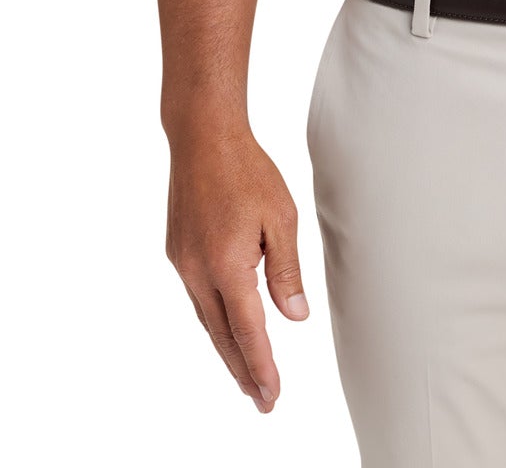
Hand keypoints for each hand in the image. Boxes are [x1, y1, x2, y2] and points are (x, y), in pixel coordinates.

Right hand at [164, 126, 309, 413]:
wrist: (202, 137)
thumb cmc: (247, 171)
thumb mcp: (281, 218)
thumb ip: (286, 272)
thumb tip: (295, 316)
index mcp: (228, 266)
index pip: (248, 332)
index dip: (262, 367)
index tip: (272, 395)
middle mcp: (199, 271)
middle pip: (223, 336)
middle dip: (244, 371)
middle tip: (262, 400)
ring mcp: (183, 263)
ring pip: (207, 319)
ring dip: (228, 349)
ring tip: (247, 374)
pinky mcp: (177, 252)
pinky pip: (197, 297)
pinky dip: (215, 320)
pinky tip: (227, 326)